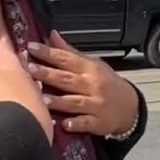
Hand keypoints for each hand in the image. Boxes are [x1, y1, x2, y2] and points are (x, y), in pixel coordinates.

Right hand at [0, 31, 52, 141]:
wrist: (23, 136)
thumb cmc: (4, 100)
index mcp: (16, 71)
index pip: (7, 50)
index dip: (3, 40)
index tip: (4, 31)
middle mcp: (29, 86)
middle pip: (22, 70)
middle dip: (17, 63)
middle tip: (16, 55)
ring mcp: (36, 106)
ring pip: (29, 91)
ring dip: (23, 87)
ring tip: (20, 83)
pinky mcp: (38, 125)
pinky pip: (32, 112)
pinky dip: (26, 109)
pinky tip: (24, 112)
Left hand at [25, 31, 139, 137]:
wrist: (130, 106)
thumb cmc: (107, 83)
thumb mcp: (92, 64)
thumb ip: (69, 52)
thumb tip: (51, 35)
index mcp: (89, 68)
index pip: (66, 58)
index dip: (48, 53)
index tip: (31, 47)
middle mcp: (92, 85)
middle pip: (67, 79)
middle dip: (48, 74)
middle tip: (29, 70)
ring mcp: (96, 104)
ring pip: (75, 102)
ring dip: (58, 101)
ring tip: (41, 99)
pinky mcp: (98, 122)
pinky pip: (86, 123)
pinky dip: (76, 123)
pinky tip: (65, 124)